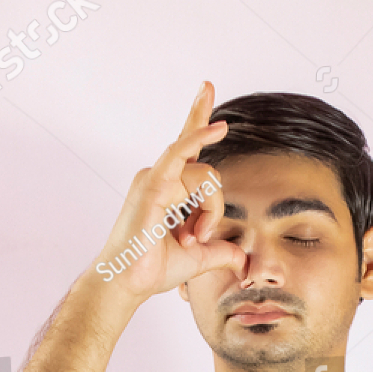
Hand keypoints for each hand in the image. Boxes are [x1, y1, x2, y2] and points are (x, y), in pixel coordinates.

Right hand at [85, 79, 244, 317]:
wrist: (128, 283)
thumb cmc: (152, 270)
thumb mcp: (199, 259)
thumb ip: (222, 251)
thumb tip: (244, 259)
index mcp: (167, 187)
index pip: (187, 147)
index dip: (198, 118)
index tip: (206, 88)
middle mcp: (159, 176)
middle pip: (209, 175)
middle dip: (213, 211)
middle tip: (195, 240)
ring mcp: (154, 177)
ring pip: (205, 177)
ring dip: (208, 212)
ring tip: (190, 239)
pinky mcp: (152, 184)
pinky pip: (180, 153)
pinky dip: (198, 138)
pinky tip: (218, 127)